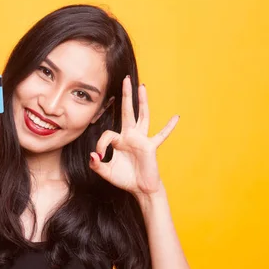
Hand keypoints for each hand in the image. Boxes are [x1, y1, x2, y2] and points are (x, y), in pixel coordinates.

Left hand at [89, 76, 178, 196]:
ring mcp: (141, 139)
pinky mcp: (150, 147)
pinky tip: (176, 117)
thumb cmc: (125, 179)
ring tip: (142, 87)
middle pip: (128, 112)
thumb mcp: (105, 172)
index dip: (100, 145)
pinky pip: (161, 135)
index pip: (107, 134)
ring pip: (143, 116)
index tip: (99, 157)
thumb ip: (96, 165)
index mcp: (119, 141)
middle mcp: (131, 136)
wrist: (140, 189)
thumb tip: (93, 155)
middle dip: (126, 96)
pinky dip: (168, 127)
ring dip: (142, 102)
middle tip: (125, 79)